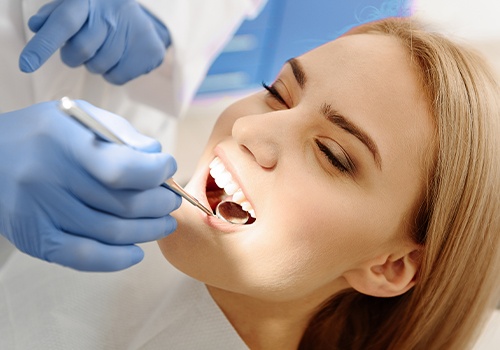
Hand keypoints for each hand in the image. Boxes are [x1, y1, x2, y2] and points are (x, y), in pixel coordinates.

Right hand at [0, 101, 180, 270]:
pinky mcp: (35, 238)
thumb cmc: (42, 134)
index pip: (120, 168)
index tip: (167, 167)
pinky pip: (84, 257)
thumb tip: (157, 156)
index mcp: (62, 141)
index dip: (155, 172)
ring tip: (164, 222)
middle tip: (171, 200)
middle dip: (160, 204)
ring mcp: (39, 212)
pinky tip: (136, 251)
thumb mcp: (79, 117)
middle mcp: (47, 178)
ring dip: (149, 230)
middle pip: (123, 205)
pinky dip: (117, 259)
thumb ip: (120, 133)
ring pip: (112, 233)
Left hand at [19, 0, 170, 84]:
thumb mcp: (76, 5)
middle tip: (83, 48)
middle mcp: (112, 15)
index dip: (44, 45)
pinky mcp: (149, 53)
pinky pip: (116, 78)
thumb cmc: (100, 12)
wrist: (141, 17)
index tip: (26, 65)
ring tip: (106, 48)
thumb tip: (36, 26)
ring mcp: (134, 33)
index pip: (63, 23)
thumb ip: (53, 15)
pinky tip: (120, 57)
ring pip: (98, 67)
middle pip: (80, 52)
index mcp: (90, 0)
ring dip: (96, 64)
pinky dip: (113, 73)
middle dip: (73, 56)